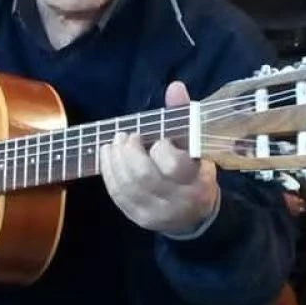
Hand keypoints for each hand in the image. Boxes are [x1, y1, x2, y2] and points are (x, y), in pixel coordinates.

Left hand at [99, 81, 219, 236]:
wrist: (194, 214)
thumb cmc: (193, 170)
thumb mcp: (195, 144)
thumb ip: (184, 114)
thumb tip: (175, 86)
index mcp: (197, 182)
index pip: (173, 165)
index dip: (161, 148)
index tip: (159, 139)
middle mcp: (177, 202)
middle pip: (144, 177)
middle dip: (130, 152)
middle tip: (127, 136)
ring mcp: (156, 214)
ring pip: (127, 186)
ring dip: (116, 159)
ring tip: (115, 142)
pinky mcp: (138, 218)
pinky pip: (117, 194)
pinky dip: (109, 171)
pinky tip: (108, 155)